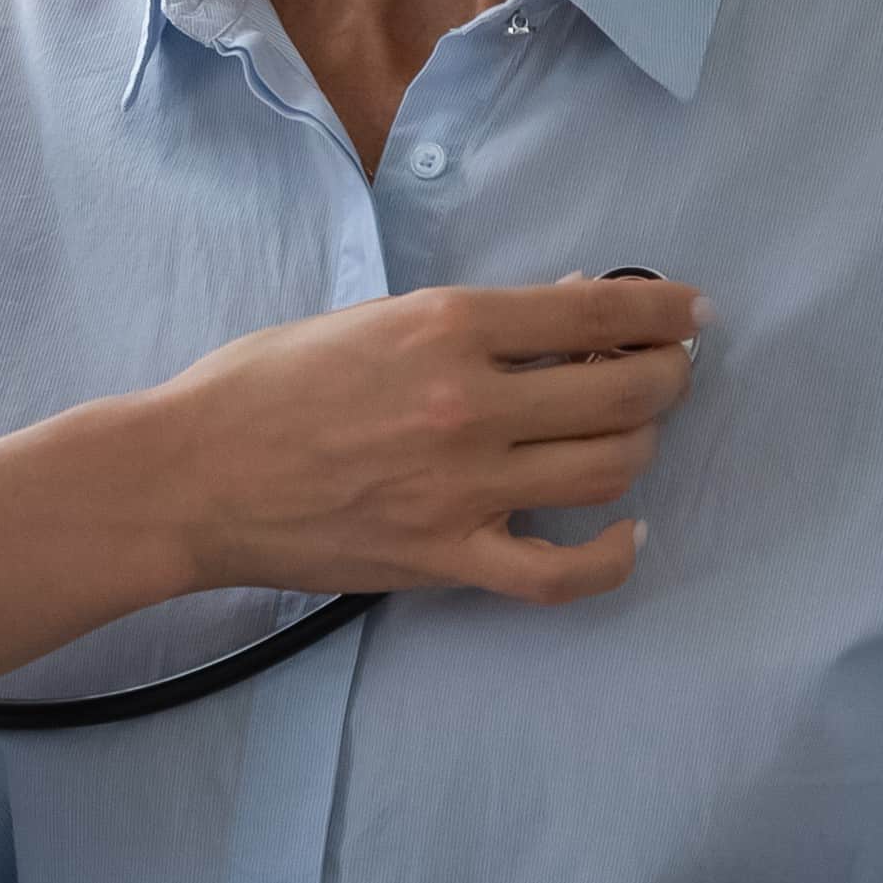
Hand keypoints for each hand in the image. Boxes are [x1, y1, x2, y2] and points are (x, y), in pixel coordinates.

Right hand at [143, 276, 705, 601]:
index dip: (664, 312)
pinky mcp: (446, 557)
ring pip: (608, 471)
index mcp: (447, 327)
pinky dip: (611, 556)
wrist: (190, 474)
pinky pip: (561, 573)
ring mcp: (462, 488)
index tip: (692, 313)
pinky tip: (626, 534)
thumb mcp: (368, 319)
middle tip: (669, 374)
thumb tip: (567, 309)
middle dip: (667, 378)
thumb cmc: (264, 385)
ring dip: (640, 447)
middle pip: (622, 394)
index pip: (596, 313)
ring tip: (635, 434)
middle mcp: (469, 404)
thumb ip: (470, 320)